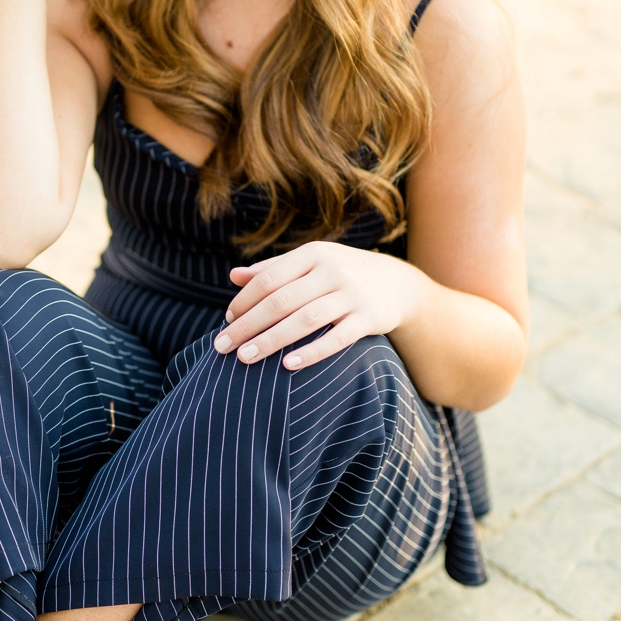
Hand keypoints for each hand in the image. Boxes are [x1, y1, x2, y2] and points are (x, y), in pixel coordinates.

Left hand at [214, 241, 428, 369]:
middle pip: (281, 301)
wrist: (399, 283)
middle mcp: (333, 271)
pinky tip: (288, 366)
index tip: (227, 322)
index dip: (244, 301)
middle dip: (248, 325)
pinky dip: (312, 352)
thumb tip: (234, 276)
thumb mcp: (313, 263)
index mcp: (313, 254)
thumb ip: (275, 269)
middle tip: (222, 346)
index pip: (268, 279)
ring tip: (245, 358)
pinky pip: (337, 338)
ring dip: (271, 340)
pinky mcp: (369, 318)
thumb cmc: (343, 273)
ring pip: (305, 320)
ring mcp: (353, 295)